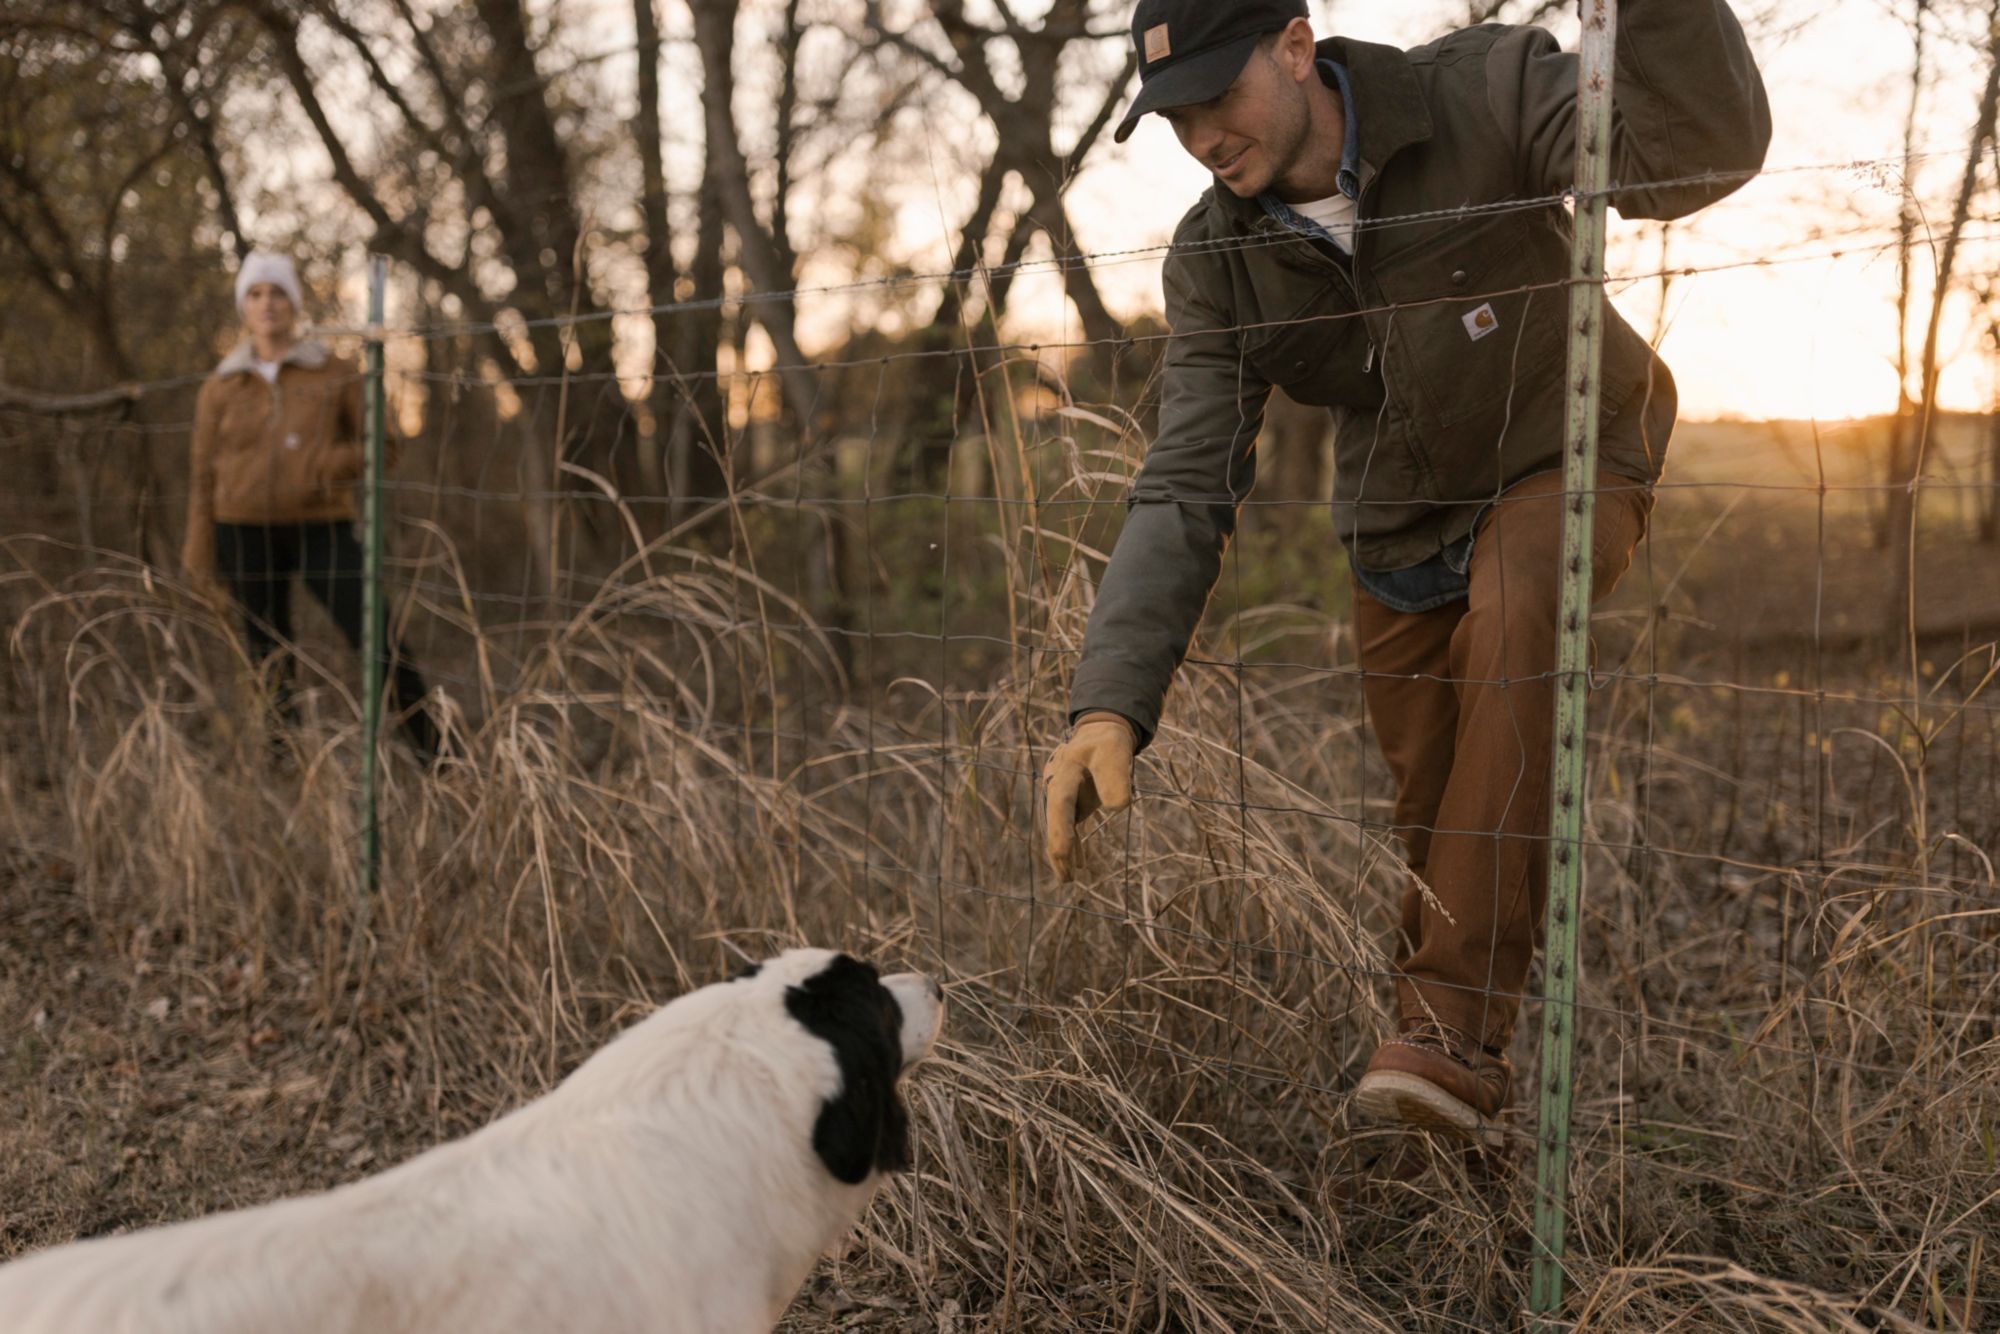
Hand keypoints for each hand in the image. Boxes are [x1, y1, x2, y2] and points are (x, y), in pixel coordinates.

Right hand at [1043, 712, 1136, 881]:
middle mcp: (1057, 788)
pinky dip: (1073, 846)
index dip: (1060, 830)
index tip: (1064, 853)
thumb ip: (1116, 775)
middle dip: (1059, 851)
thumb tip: (1117, 807)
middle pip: (1054, 823)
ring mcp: (1063, 798)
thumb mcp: (1115, 752)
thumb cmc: (1108, 742)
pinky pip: (1069, 828)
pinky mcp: (1073, 804)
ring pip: (1059, 830)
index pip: (1060, 806)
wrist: (1102, 734)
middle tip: (1066, 878)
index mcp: (1063, 774)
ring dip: (1063, 854)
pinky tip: (1079, 865)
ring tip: (1068, 880)